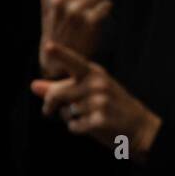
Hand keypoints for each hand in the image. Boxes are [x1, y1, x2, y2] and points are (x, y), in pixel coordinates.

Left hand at [30, 42, 161, 162]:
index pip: (74, 61)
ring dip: (70, 118)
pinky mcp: (101, 120)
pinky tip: (91, 126)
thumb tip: (34, 86)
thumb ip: (61, 87)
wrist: (140, 126)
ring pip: (66, 112)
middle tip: (49, 111)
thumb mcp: (89, 90)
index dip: (60, 53)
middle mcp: (97, 84)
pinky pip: (74, 126)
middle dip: (49, 104)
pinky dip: (78, 129)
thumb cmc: (112, 105)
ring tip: (88, 116)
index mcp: (94, 73)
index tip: (49, 46)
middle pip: (57, 93)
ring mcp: (100, 102)